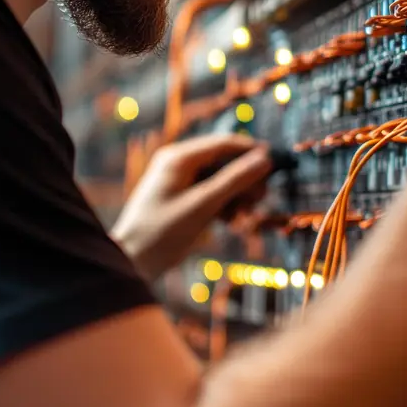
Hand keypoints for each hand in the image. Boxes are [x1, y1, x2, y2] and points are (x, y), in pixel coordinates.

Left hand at [111, 134, 272, 280]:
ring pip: (218, 180)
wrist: (129, 262)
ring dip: (236, 195)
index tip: (276, 165)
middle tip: (262, 199)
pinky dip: (223, 205)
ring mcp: (178, 181)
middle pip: (223, 161)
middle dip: (244, 179)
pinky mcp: (180, 199)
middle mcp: (178, 163)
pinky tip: (231, 222)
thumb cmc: (161, 233)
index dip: (251, 152)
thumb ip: (234, 180)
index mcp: (179, 157)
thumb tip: (264, 159)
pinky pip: (209, 194)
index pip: (224, 143)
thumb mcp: (203, 205)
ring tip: (246, 216)